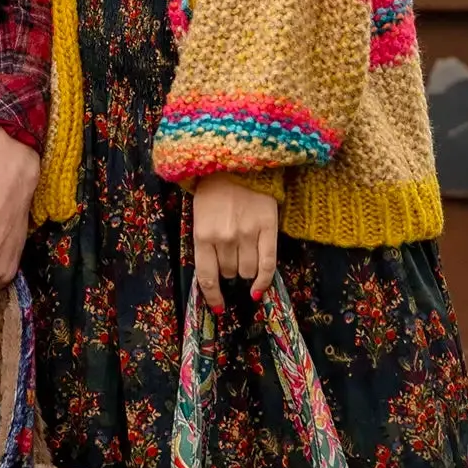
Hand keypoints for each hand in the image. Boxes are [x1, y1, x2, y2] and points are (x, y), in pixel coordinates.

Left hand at [190, 173, 280, 307]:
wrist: (237, 161)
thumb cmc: (214, 189)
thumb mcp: (199, 215)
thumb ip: (205, 244)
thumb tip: (216, 278)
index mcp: (203, 234)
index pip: (207, 276)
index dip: (212, 296)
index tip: (218, 306)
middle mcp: (225, 238)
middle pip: (230, 273)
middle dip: (229, 271)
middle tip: (231, 256)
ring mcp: (247, 234)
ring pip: (248, 272)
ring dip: (246, 271)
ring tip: (245, 254)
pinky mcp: (268, 228)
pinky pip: (268, 264)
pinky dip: (264, 280)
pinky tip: (259, 289)